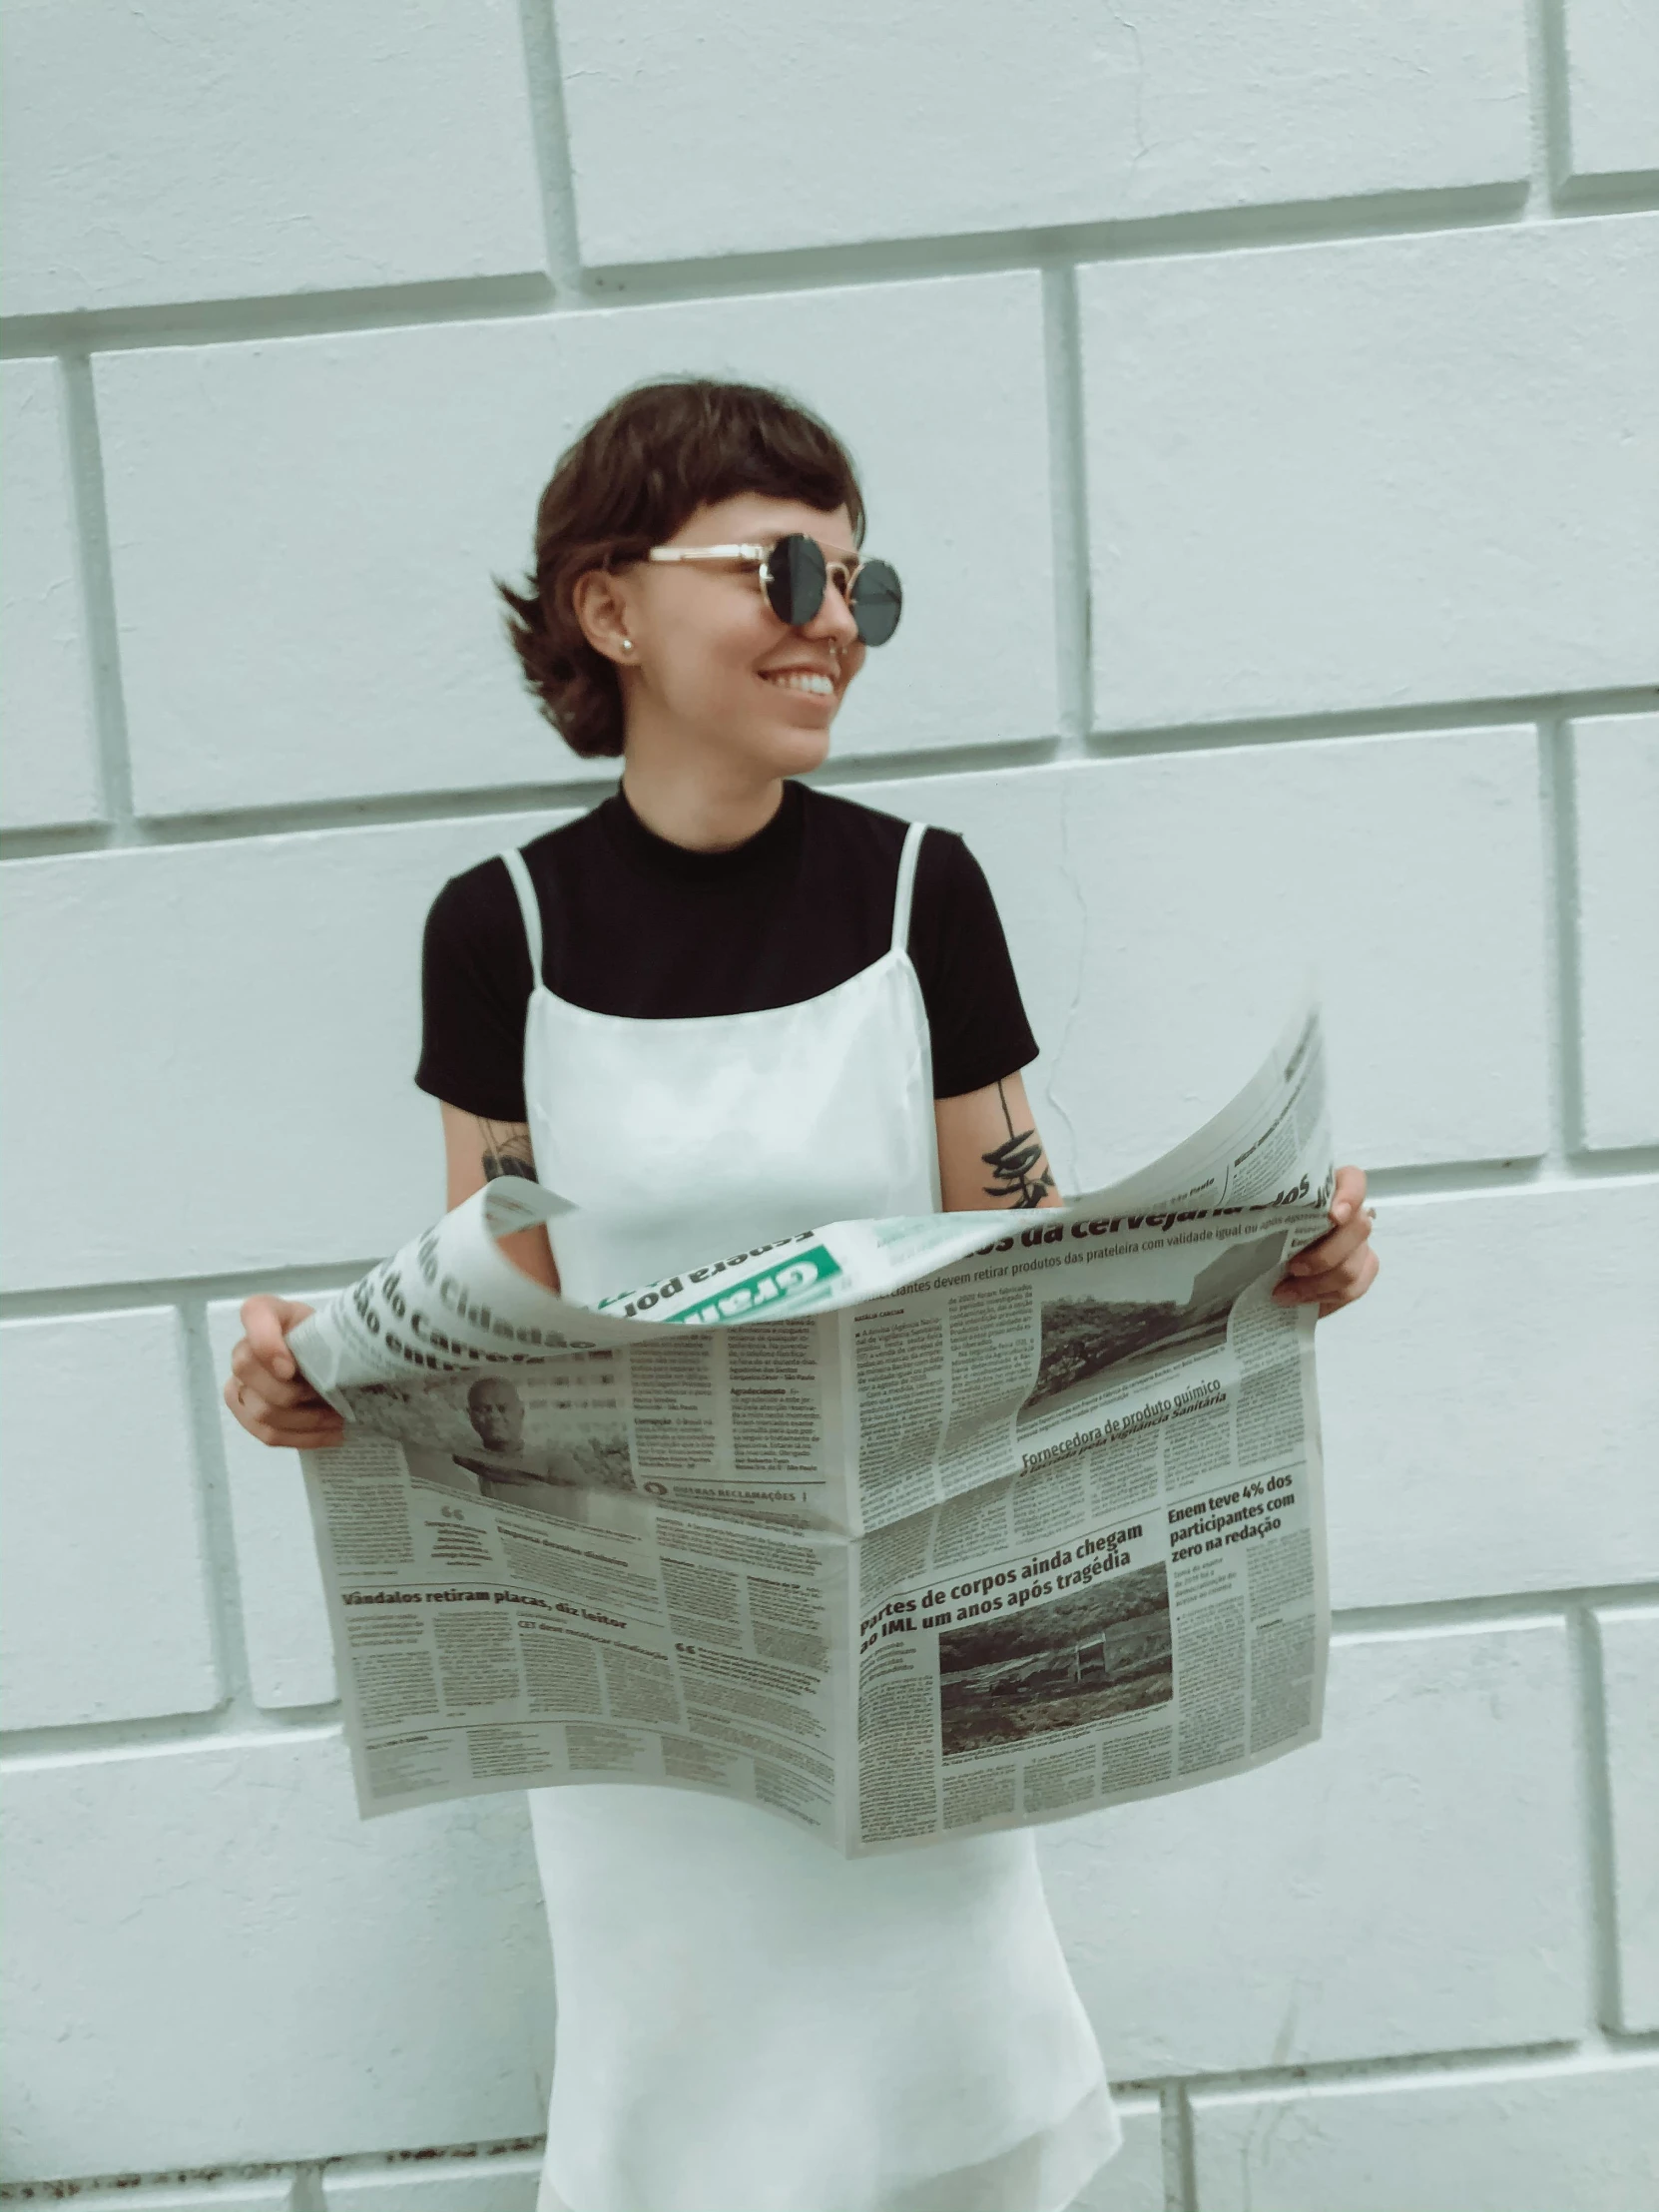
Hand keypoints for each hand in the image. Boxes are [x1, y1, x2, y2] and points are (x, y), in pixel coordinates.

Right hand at [224, 1296, 343, 1449]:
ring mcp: (239, 1383)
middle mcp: (242, 1348)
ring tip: (339, 1419)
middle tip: (329, 1395)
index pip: (253, 1315)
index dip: (266, 1345)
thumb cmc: (326, 1337)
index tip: (290, 1369)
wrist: (325, 1360)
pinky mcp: (245, 1413)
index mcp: (263, 1312)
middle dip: (293, 1392)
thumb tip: (333, 1373)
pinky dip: (304, 1438)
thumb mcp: (331, 1322)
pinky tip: (331, 1435)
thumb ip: (327, 1333)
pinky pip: (268, 1434)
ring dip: (306, 1420)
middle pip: (249, 1372)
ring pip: (262, 1411)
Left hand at [1271, 1165, 1378, 1317]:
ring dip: (1318, 1286)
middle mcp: (1350, 1215)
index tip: (1334, 1215)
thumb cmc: (1263, 1225)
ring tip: (1283, 1294)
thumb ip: (1261, 1209)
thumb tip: (1229, 1213)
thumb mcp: (1260, 1212)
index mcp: (1329, 1191)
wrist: (1268, 1252)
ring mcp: (1357, 1245)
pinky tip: (1300, 1302)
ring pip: (1354, 1267)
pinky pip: (1354, 1289)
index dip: (1350, 1196)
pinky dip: (1325, 1299)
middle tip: (1292, 1268)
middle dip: (1325, 1256)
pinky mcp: (1359, 1272)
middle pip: (1359, 1230)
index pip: (1354, 1181)